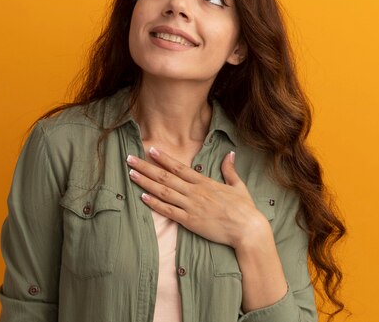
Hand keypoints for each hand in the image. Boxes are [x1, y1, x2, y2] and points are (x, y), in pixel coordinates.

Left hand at [126, 147, 269, 248]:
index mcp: (205, 183)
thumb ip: (230, 170)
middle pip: (166, 177)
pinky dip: (155, 204)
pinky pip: (169, 211)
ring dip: (146, 182)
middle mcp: (195, 192)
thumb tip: (230, 154)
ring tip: (131, 174)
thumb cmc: (244, 209)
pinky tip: (143, 196)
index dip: (164, 158)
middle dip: (146, 167)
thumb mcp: (238, 186)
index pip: (179, 167)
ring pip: (164, 192)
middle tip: (130, 158)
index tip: (150, 150)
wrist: (247, 229)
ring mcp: (191, 206)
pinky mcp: (190, 221)